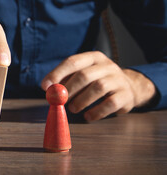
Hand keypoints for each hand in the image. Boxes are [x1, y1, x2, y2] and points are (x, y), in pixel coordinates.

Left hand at [41, 51, 155, 121]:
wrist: (130, 87)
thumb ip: (66, 80)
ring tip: (72, 109)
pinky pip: (110, 104)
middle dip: (68, 90)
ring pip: (98, 88)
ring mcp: (118, 80)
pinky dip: (96, 112)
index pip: (72, 62)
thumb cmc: (97, 81)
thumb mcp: (83, 75)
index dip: (57, 74)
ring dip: (81, 101)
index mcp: (93, 57)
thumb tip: (48, 89)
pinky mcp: (126, 95)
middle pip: (84, 75)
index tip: (45, 86)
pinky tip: (87, 116)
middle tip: (59, 101)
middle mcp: (107, 66)